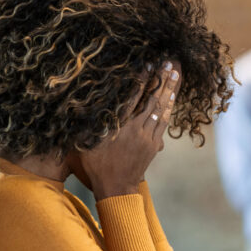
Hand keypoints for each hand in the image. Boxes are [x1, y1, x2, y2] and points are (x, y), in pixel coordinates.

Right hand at [79, 60, 179, 200]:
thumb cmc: (96, 166)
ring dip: (169, 90)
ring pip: (161, 109)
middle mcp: (136, 130)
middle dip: (162, 79)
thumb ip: (84, 124)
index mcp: (119, 127)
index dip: (142, 79)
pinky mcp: (154, 144)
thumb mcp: (85, 143)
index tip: (148, 64)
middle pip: (152, 99)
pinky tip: (172, 96)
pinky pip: (163, 122)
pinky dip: (168, 107)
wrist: (116, 189)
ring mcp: (147, 137)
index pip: (133, 97)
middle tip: (170, 61)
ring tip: (176, 72)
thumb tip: (74, 105)